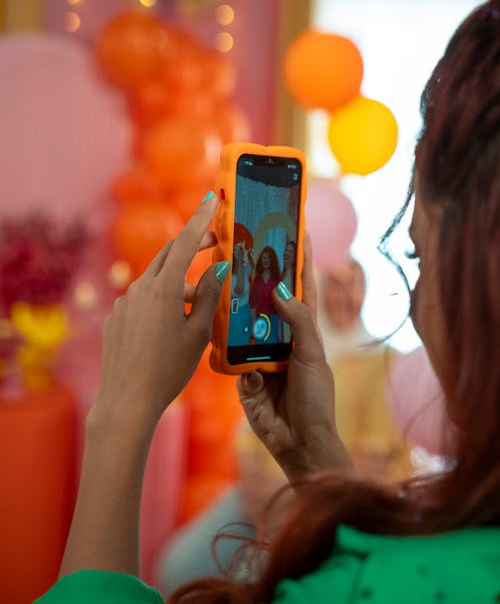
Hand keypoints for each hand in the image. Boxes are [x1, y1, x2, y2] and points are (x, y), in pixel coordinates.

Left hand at [92, 193, 227, 433]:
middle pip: (169, 255)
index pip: (185, 242)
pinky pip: (141, 301)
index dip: (200, 219)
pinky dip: (159, 302)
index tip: (210, 199)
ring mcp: (124, 303)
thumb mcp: (198, 333)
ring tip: (196, 307)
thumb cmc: (169, 369)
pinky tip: (168, 328)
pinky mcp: (115, 318)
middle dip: (191, 245)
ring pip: (156, 281)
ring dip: (178, 283)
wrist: (126, 401)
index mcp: (164, 288)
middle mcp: (140, 288)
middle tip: (214, 244)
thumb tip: (219, 268)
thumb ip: (209, 296)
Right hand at [237, 235, 351, 482]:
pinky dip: (223, 350)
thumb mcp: (312, 356)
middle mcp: (279, 340)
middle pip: (265, 303)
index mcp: (302, 333)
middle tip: (243, 252)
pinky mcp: (241, 377)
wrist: (300, 444)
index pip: (302, 290)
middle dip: (255, 280)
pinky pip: (228, 357)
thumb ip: (299, 322)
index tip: (296, 232)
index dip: (299, 263)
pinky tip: (215, 337)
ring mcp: (259, 357)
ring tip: (221, 286)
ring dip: (233, 310)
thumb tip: (280, 289)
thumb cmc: (315, 399)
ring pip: (242, 326)